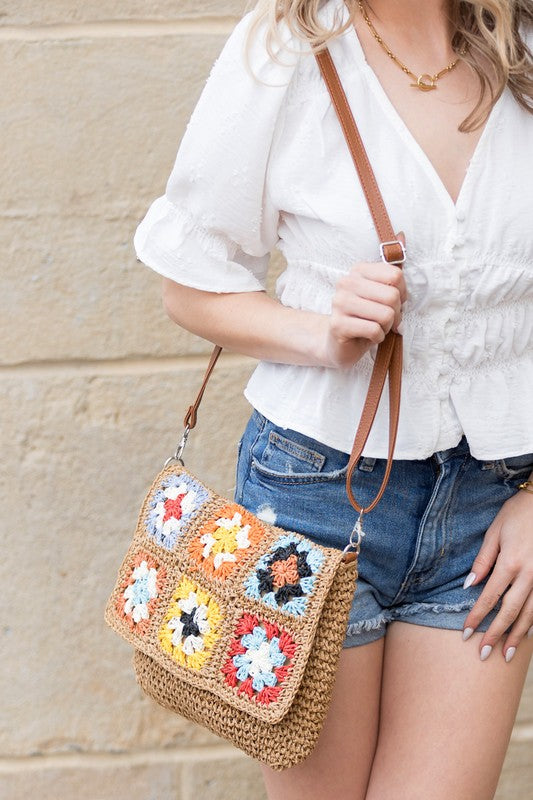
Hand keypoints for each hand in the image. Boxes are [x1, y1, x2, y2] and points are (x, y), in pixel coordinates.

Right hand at [322, 260, 407, 367]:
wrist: (340, 343)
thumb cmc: (365, 319)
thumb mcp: (381, 298)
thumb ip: (394, 289)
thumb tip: (403, 299)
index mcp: (358, 271)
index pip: (395, 276)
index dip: (402, 294)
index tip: (393, 304)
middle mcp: (346, 283)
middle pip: (392, 296)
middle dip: (396, 314)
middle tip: (386, 321)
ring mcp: (340, 303)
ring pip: (385, 314)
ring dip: (387, 327)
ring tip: (376, 328)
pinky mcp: (338, 324)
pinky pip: (374, 330)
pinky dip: (378, 337)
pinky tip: (369, 336)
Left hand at [462, 488, 532, 661]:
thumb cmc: (517, 514)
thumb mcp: (494, 532)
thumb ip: (483, 560)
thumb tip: (470, 585)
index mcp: (510, 563)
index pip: (489, 598)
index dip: (477, 617)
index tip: (466, 634)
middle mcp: (529, 575)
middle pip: (510, 612)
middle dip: (496, 635)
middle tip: (484, 655)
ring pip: (531, 614)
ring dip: (517, 636)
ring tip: (507, 654)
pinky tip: (527, 634)